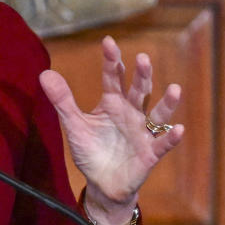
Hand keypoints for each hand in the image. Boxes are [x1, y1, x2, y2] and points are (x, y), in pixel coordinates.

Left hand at [38, 36, 183, 213]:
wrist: (101, 183)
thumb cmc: (91, 151)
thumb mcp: (74, 125)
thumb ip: (62, 100)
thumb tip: (44, 74)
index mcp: (112, 103)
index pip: (112, 77)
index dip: (111, 61)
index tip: (108, 41)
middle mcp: (131, 113)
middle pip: (138, 90)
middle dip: (141, 75)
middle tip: (142, 58)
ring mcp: (142, 132)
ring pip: (157, 114)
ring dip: (167, 102)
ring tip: (175, 89)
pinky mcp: (149, 154)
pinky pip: (162, 144)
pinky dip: (171, 137)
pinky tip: (179, 129)